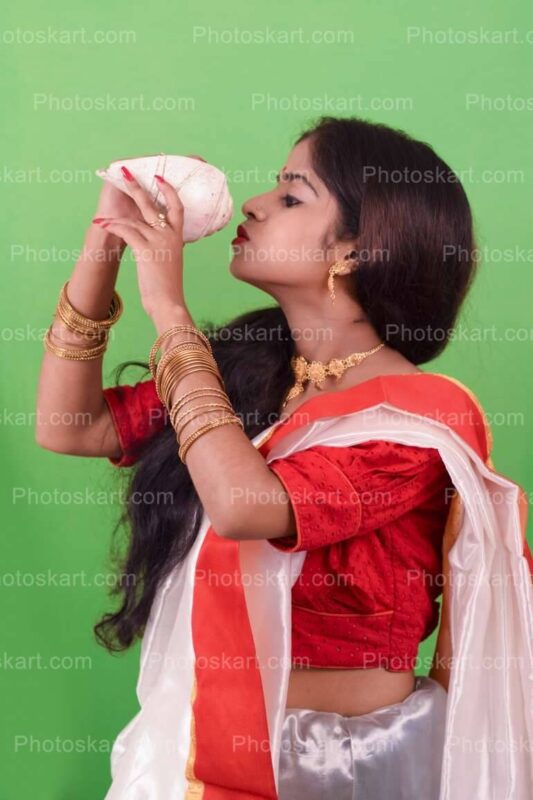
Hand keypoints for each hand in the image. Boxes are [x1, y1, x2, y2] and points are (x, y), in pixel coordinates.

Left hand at [92, 166, 185, 316]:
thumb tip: (161, 247)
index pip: (177, 207)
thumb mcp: (171, 263)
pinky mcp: (145, 250)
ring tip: (102, 215)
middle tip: (126, 172)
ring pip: (134, 219)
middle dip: (137, 187)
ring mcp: (158, 241)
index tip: (159, 178)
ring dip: (115, 217)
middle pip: (152, 204)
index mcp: (177, 238)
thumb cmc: (168, 288)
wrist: (168, 303)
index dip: (168, 190)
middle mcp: (169, 235)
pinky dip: (112, 227)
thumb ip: (167, 249)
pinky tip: (102, 225)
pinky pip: (126, 231)